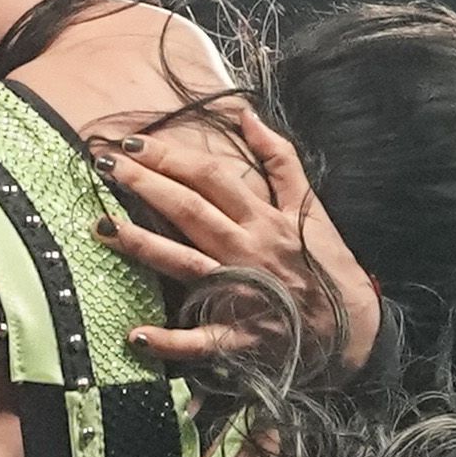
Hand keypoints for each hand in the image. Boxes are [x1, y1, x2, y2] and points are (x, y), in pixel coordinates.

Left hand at [102, 104, 378, 376]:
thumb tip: (247, 115)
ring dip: (141, 245)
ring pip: (184, 262)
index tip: (132, 142)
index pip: (211, 177)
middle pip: (189, 210)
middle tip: (103, 165)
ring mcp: (240, 293)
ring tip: (99, 227)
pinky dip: (170, 341)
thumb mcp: (310, 206)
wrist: (355, 330)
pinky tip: (136, 335)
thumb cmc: (327, 265)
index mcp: (263, 218)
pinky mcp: (239, 337)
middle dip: (144, 184)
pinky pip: (200, 340)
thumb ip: (280, 159)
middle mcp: (246, 250)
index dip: (171, 157)